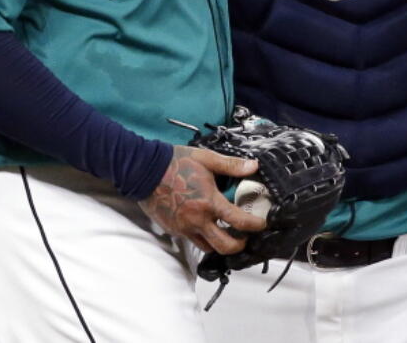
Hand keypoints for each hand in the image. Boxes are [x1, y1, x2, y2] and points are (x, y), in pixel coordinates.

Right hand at [138, 146, 267, 254]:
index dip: (254, 225)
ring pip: (208, 247)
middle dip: (239, 246)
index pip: (238, 221)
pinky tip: (206, 226)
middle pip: (225, 246)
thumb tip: (253, 166)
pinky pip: (193, 240)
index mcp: (209, 202)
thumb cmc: (175, 163)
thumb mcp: (206, 159)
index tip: (261, 223)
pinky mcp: (174, 230)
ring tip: (227, 233)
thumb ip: (231, 165)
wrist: (145, 171)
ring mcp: (185, 228)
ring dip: (220, 244)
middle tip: (245, 237)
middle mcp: (198, 220)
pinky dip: (203, 238)